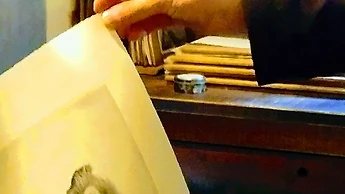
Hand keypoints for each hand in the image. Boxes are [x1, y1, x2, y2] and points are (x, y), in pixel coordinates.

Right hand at [94, 0, 246, 40]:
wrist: (248, 13)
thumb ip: (137, 8)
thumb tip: (107, 17)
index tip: (97, 8)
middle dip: (119, 7)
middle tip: (104, 24)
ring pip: (146, 8)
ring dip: (131, 19)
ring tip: (118, 33)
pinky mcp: (184, 13)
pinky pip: (159, 19)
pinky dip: (146, 26)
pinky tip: (135, 35)